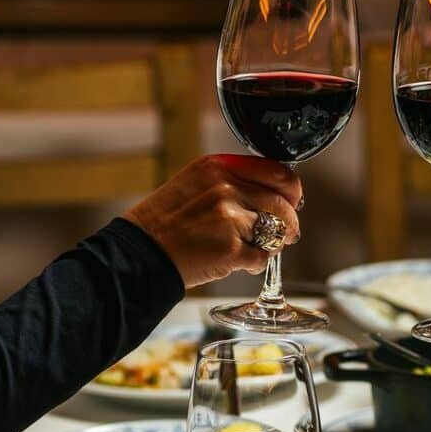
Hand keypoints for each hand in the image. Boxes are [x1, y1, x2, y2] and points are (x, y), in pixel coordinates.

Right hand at [123, 154, 301, 286]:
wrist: (138, 253)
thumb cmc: (164, 223)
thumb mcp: (195, 184)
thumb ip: (231, 183)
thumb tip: (274, 196)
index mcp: (218, 167)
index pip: (277, 172)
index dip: (290, 191)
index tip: (291, 201)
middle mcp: (225, 188)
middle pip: (282, 205)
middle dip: (289, 223)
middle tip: (287, 234)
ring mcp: (229, 220)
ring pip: (276, 232)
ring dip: (272, 244)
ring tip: (254, 248)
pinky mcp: (230, 250)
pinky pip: (262, 258)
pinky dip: (254, 264)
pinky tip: (238, 262)